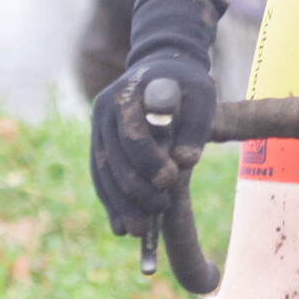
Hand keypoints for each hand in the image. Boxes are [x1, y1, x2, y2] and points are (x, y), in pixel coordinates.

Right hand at [90, 57, 216, 237]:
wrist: (160, 67)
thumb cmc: (186, 82)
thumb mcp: (201, 94)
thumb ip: (195, 125)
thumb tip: (185, 162)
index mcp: (127, 96)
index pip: (133, 137)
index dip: (149, 164)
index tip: (170, 181)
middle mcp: (104, 112)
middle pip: (114, 161)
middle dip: (136, 191)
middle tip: (161, 208)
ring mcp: (97, 129)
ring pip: (103, 174)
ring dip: (120, 206)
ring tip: (139, 231)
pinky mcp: (98, 144)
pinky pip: (100, 178)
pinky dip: (111, 203)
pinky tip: (121, 227)